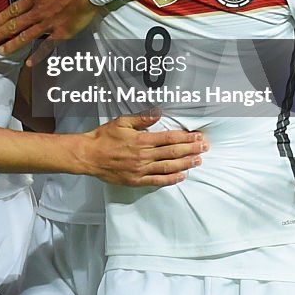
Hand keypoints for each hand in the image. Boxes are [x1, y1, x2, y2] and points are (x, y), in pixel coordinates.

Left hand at [0, 0, 102, 57]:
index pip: (14, 9)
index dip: (2, 17)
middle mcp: (39, 12)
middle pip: (15, 24)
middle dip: (0, 32)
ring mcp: (48, 24)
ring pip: (26, 36)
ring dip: (12, 44)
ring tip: (1, 51)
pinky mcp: (60, 33)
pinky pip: (46, 46)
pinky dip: (37, 55)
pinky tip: (29, 63)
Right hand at [79, 111, 206, 186]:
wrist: (88, 155)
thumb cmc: (103, 137)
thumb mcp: (121, 122)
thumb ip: (141, 118)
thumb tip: (158, 113)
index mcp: (141, 140)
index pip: (169, 138)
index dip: (185, 137)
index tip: (197, 136)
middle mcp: (143, 155)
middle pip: (173, 152)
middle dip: (191, 149)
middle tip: (205, 147)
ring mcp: (141, 170)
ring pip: (168, 167)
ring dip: (186, 163)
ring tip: (199, 160)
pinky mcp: (136, 180)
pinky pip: (158, 181)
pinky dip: (171, 179)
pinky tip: (182, 176)